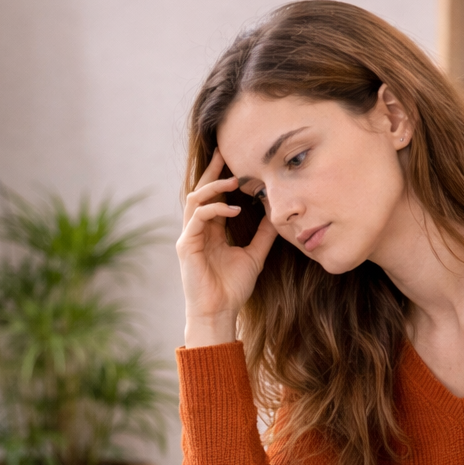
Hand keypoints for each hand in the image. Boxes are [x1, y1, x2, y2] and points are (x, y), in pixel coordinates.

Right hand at [176, 148, 277, 346]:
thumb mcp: (254, 255)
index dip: (222, 177)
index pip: (215, 197)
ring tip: (234, 180)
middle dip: (213, 170)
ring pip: (196, 199)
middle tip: (225, 151)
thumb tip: (277, 214)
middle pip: (201, 191)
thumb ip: (263, 234)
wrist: (220, 313)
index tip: (235, 159)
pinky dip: (215, 209)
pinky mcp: (186, 245)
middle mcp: (197, 230)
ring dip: (214, 186)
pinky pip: (197, 218)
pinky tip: (234, 209)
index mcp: (211, 231)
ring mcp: (190, 236)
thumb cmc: (233, 288)